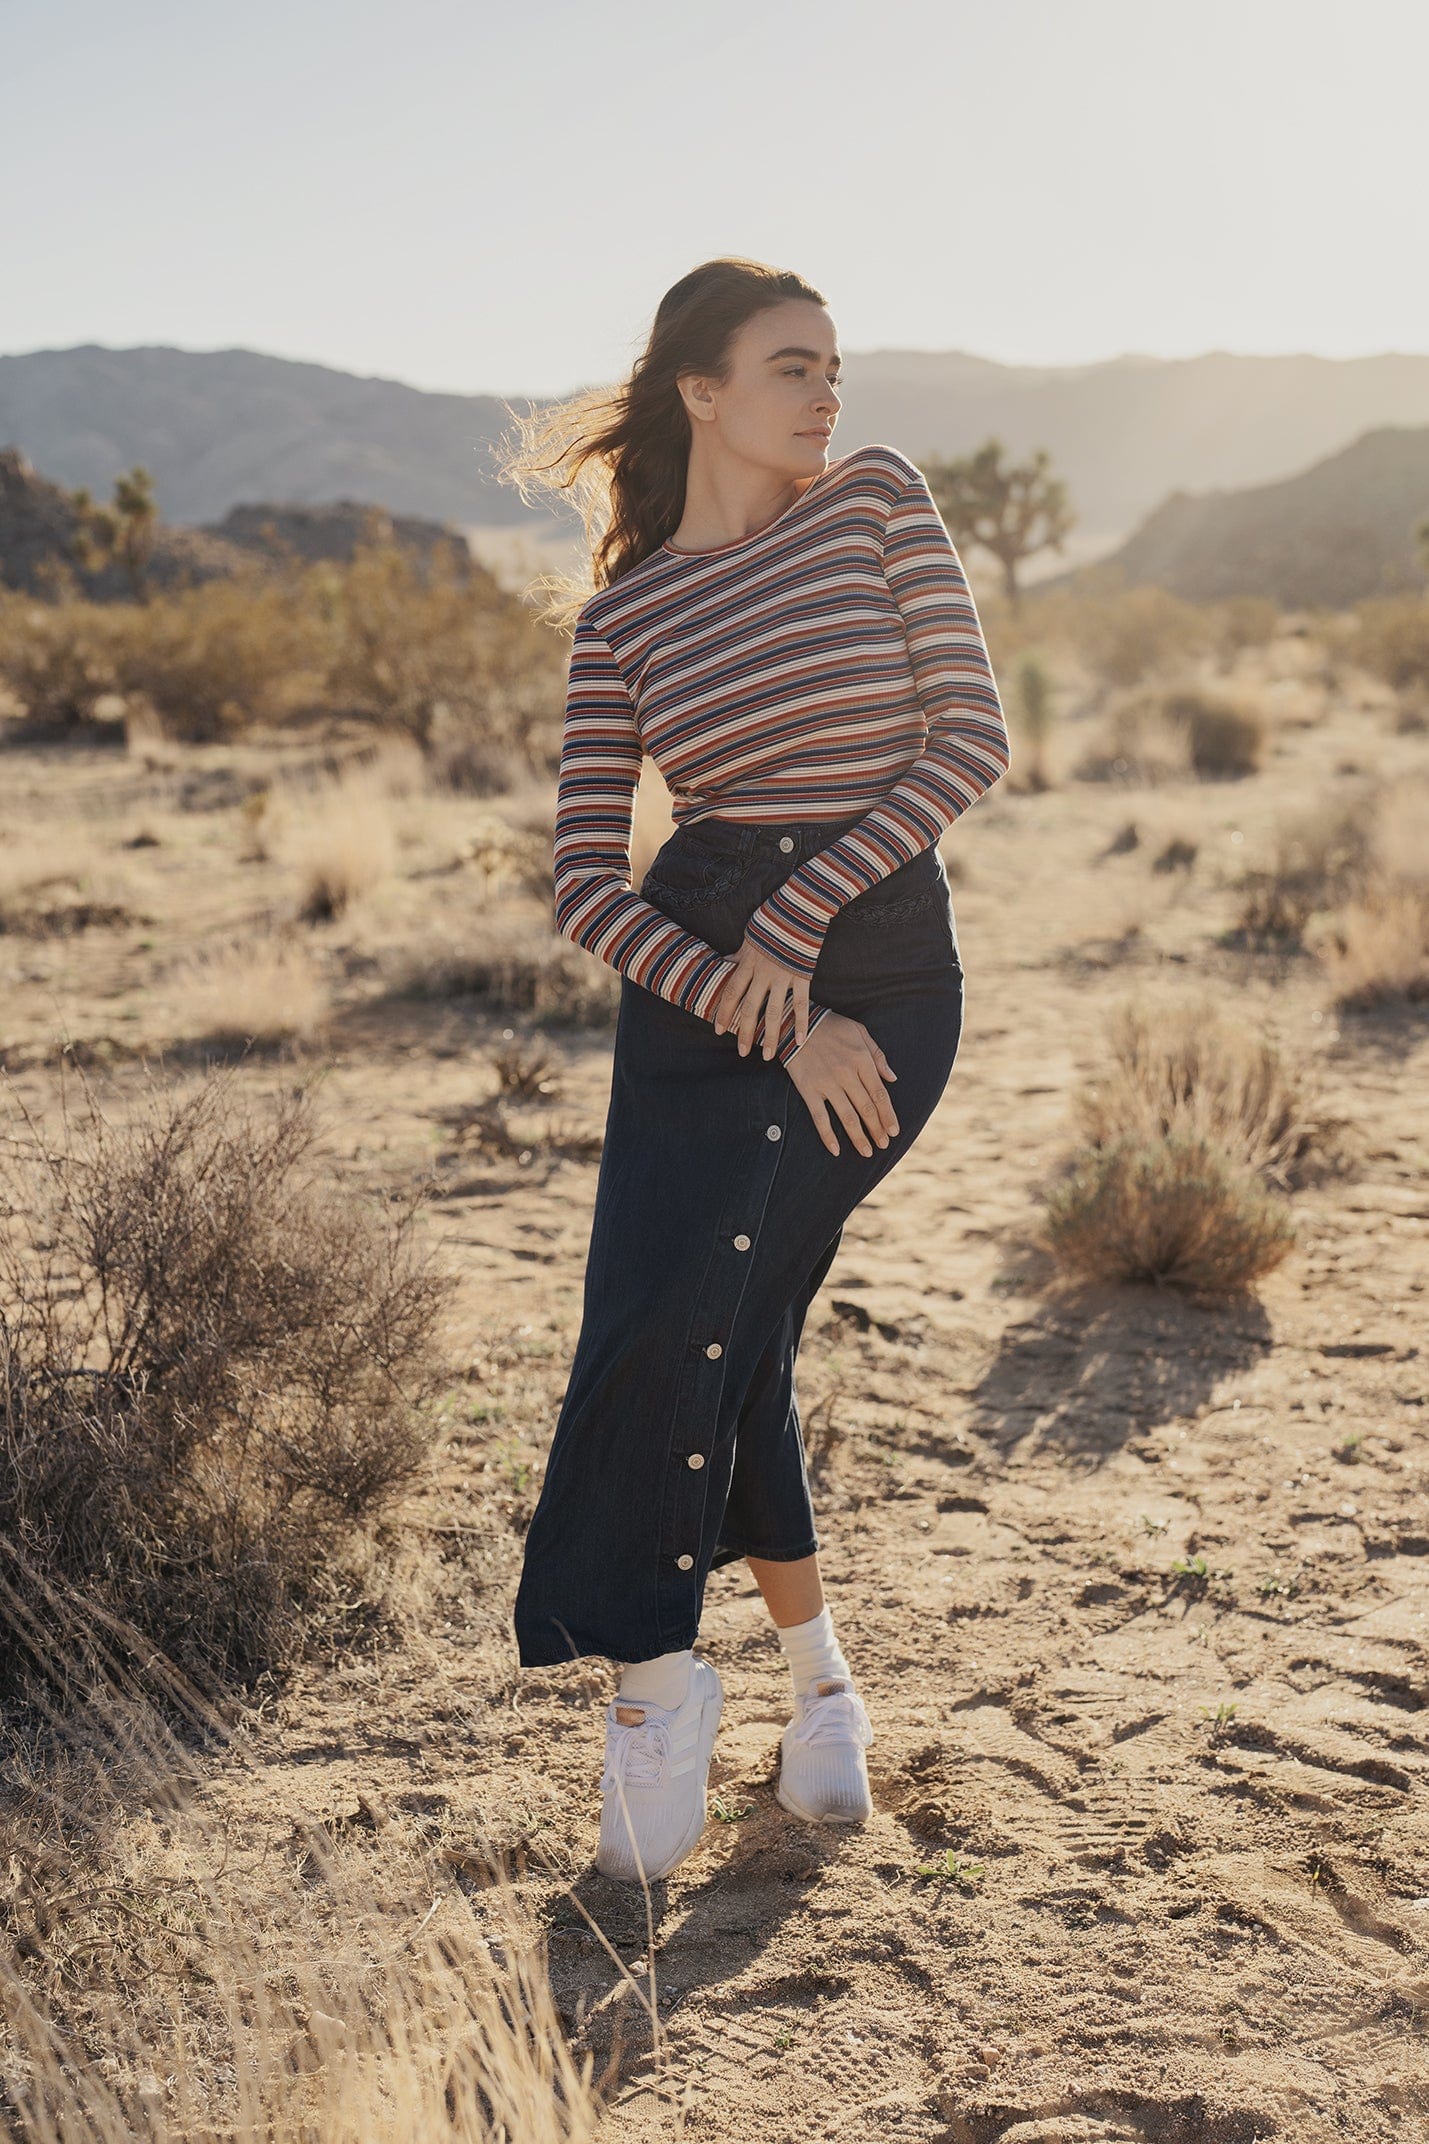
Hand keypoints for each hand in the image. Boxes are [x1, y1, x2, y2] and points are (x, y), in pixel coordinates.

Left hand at [712, 933, 811, 1061]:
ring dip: (770, 1036)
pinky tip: (800, 1041)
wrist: (799, 909)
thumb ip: (738, 955)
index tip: (719, 1031)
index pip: (731, 993)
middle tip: (742, 1053)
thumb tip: (723, 963)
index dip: (724, 1013)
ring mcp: (783, 976)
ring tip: (767, 1056)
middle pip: (750, 1008)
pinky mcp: (802, 976)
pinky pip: (801, 1005)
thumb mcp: (749, 937)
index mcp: (747, 964)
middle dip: (744, 1032)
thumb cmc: (772, 921)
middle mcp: (763, 973)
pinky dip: (801, 1024)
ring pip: (774, 1011)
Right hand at [782, 1011, 899, 1157]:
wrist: (796, 1023)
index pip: (879, 1094)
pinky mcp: (808, 1089)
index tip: (894, 1131)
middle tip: (883, 1145)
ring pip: (847, 1117)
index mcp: (861, 1060)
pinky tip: (836, 1150)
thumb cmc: (831, 1026)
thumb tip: (892, 1078)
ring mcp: (827, 1083)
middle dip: (877, 1130)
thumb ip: (877, 1055)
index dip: (888, 1115)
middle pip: (866, 1108)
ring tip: (867, 1152)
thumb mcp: (859, 1032)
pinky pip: (820, 1117)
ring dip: (858, 1137)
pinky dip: (828, 1135)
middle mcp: (846, 1074)